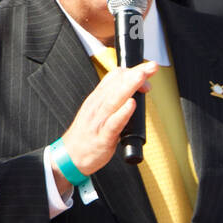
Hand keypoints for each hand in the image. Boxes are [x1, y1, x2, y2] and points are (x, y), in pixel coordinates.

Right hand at [55, 61, 158, 186]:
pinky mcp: (102, 137)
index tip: (146, 73)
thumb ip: (112, 101)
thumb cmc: (87, 135)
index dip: (132, 72)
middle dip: (136, 73)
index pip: (115, 77)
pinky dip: (123, 113)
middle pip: (117, 84)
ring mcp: (99, 120)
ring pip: (115, 99)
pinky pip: (113, 123)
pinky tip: (131, 105)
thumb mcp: (97, 112)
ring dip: (130, 86)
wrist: (69, 156)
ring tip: (142, 77)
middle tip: (152, 66)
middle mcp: (97, 106)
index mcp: (97, 98)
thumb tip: (132, 93)